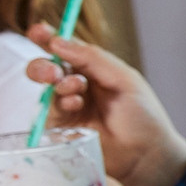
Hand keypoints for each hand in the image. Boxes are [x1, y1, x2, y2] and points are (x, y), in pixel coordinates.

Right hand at [25, 25, 185, 185]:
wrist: (147, 154)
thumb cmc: (143, 115)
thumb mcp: (124, 79)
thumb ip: (94, 59)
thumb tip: (58, 42)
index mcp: (94, 69)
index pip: (66, 48)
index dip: (48, 38)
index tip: (38, 31)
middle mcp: (78, 85)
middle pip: (47, 67)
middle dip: (44, 64)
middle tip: (53, 70)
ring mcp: (69, 107)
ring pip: (47, 88)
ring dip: (57, 83)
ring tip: (76, 87)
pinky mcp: (62, 128)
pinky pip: (50, 110)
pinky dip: (61, 102)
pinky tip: (76, 104)